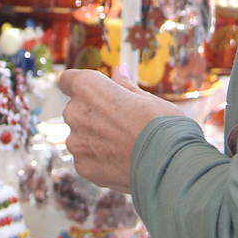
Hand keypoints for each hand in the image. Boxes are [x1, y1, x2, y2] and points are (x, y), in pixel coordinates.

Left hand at [58, 67, 187, 192]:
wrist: (170, 164)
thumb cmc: (162, 125)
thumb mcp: (146, 98)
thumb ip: (124, 86)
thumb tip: (119, 71)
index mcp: (87, 87)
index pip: (68, 80)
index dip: (80, 85)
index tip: (93, 91)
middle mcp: (74, 112)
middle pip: (77, 109)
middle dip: (94, 114)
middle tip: (123, 122)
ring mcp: (76, 142)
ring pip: (81, 136)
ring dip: (96, 138)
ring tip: (125, 145)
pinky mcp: (82, 166)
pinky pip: (88, 158)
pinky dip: (100, 159)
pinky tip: (122, 160)